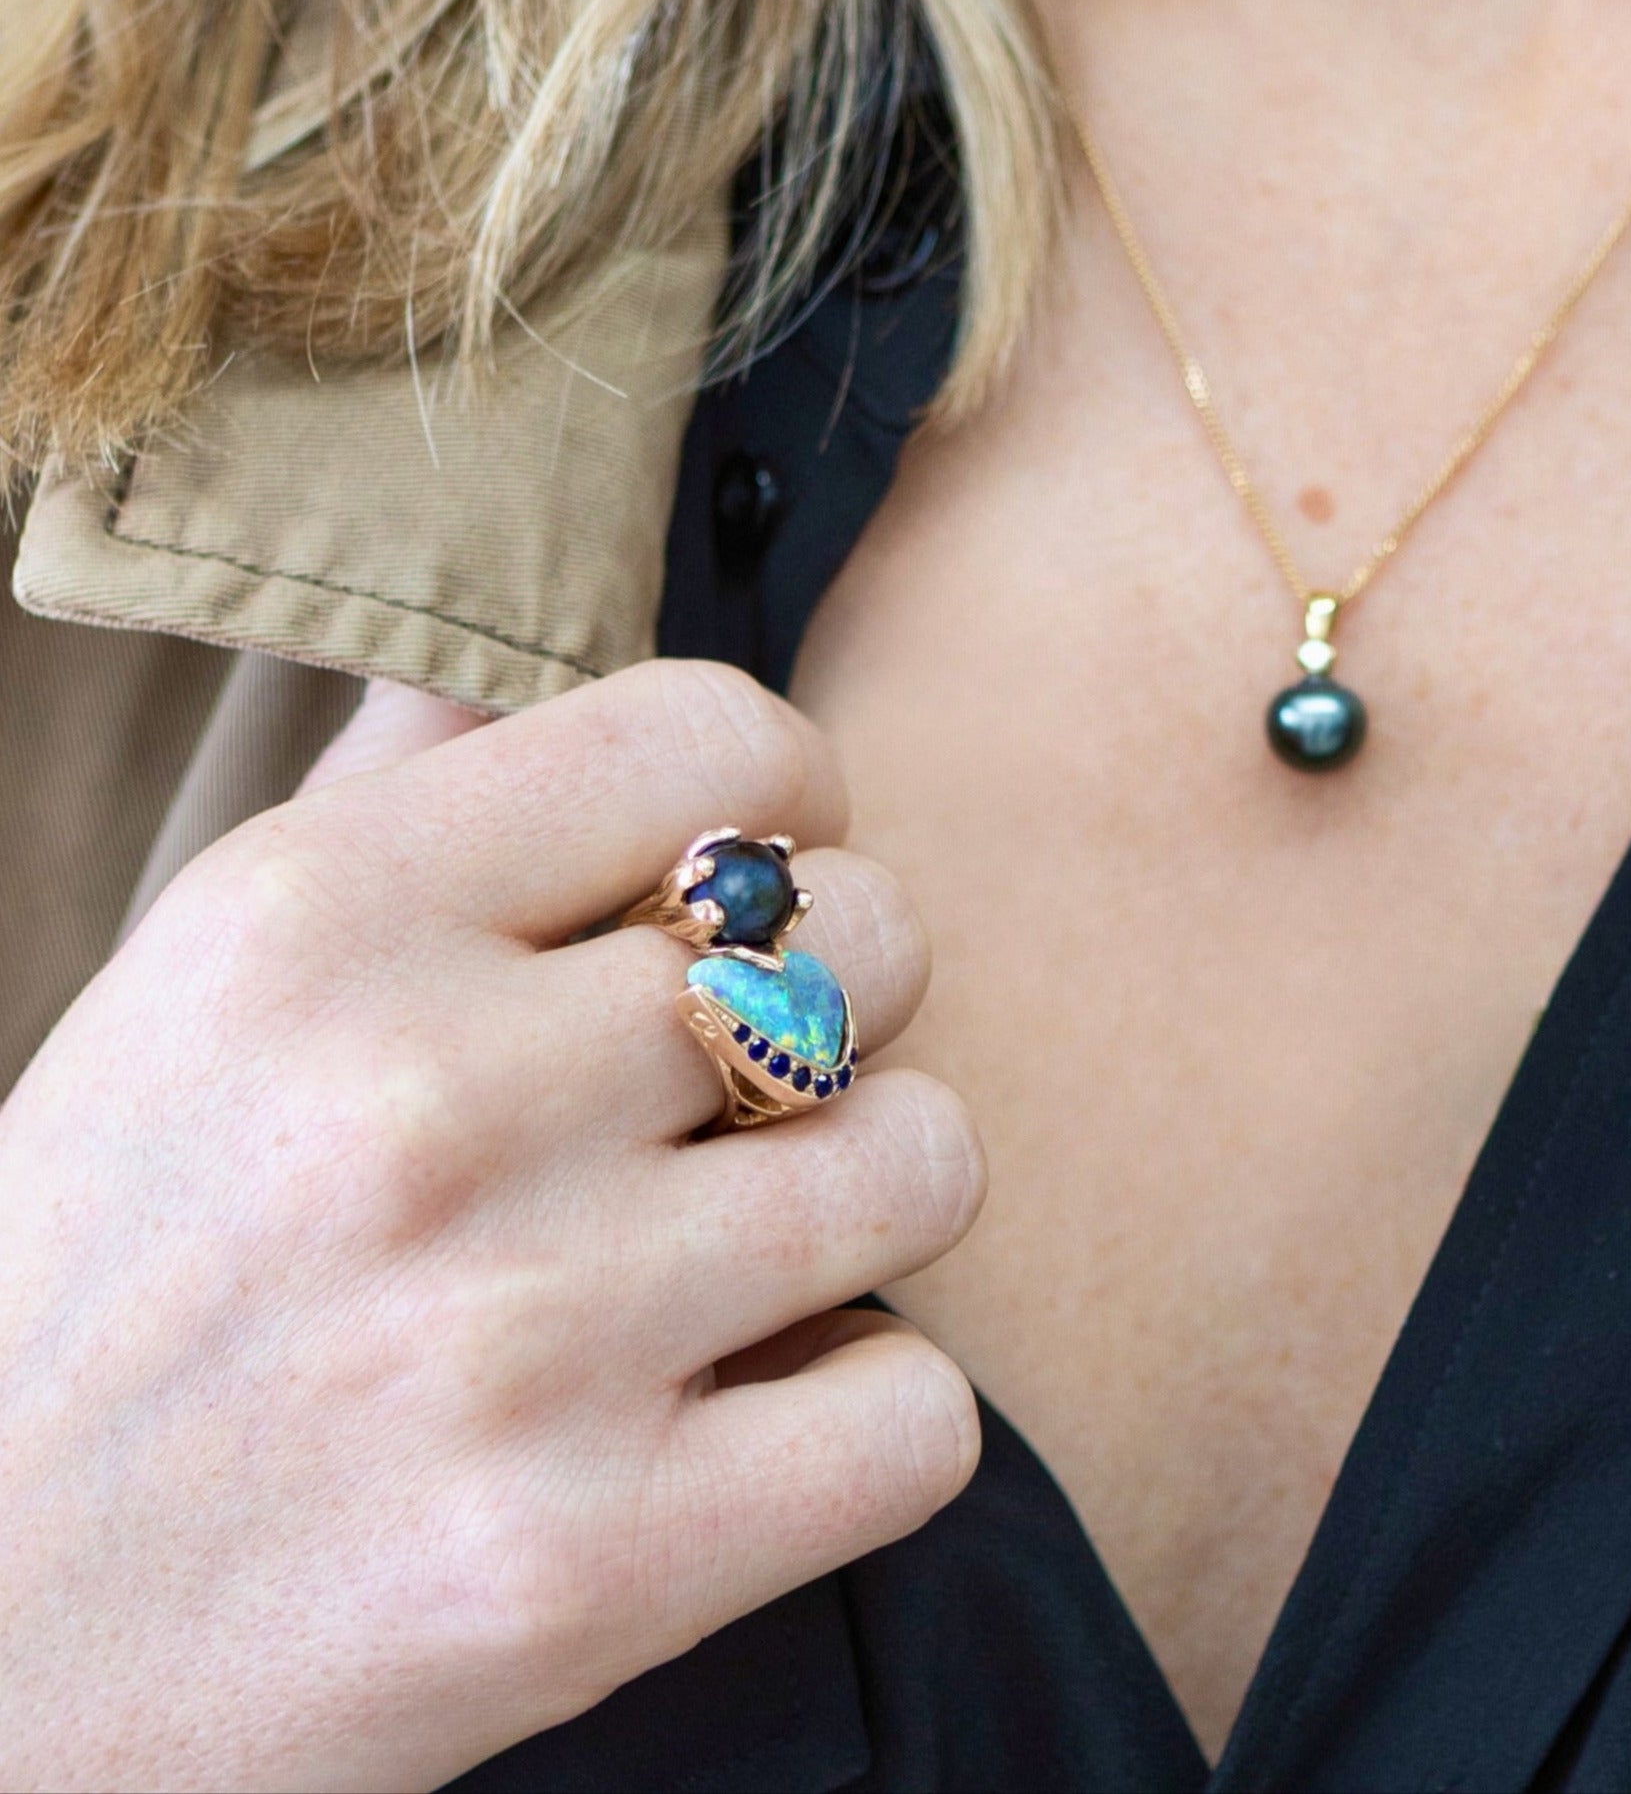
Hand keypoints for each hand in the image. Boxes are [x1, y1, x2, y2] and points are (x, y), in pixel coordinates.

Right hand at [0, 662, 984, 1790]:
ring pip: (928, 1159)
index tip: (755, 882)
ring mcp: (522, 1341)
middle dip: (842, 1007)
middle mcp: (425, 1105)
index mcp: (317, 921)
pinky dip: (868, 1418)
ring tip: (747, 1251)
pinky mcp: (594, 1569)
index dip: (790, 798)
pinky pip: (920, 1416)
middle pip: (872, 939)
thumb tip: (537, 657)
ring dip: (869, 1200)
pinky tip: (747, 1416)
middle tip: (735, 1093)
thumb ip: (394, 800)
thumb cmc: (106, 1289)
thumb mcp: (200, 988)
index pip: (716, 736)